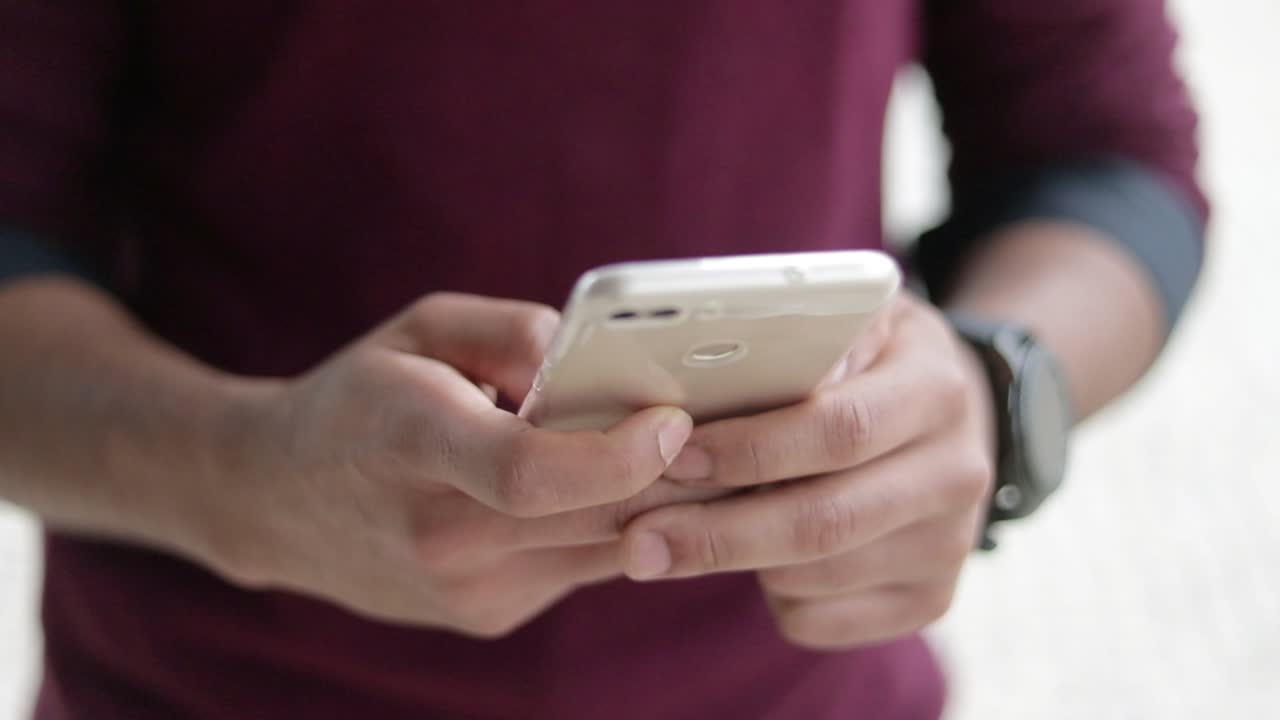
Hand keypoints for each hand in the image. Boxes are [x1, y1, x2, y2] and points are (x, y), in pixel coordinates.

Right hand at [204, 293, 723, 636]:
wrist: (272, 500)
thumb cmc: (358, 397)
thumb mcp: (421, 328)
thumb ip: (516, 333)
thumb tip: (608, 363)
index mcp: (412, 444)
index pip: (529, 473)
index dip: (617, 454)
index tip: (674, 418)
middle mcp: (440, 535)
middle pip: (595, 517)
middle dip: (678, 474)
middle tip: (739, 423)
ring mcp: (466, 591)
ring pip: (607, 548)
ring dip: (663, 501)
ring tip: (698, 447)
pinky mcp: (487, 616)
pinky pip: (585, 565)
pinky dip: (619, 524)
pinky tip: (629, 484)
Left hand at [618, 294, 995, 648]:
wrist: (951, 421)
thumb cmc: (871, 360)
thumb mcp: (852, 319)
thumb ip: (799, 338)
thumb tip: (710, 369)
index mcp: (936, 388)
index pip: (839, 428)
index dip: (750, 447)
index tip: (674, 454)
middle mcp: (956, 472)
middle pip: (825, 520)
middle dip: (719, 533)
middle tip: (639, 538)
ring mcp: (948, 545)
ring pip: (814, 577)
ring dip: (734, 560)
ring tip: (678, 534)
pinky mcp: (929, 599)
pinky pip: (820, 618)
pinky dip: (769, 596)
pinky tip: (756, 556)